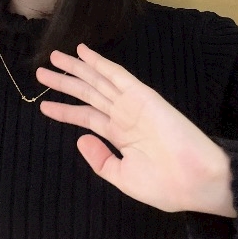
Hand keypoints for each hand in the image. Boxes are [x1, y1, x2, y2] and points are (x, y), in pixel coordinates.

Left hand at [37, 45, 235, 216]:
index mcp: (120, 136)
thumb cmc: (165, 185)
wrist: (195, 181)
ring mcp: (132, 104)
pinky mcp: (142, 96)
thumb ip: (100, 160)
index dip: (64, 110)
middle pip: (87, 94)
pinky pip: (117, 75)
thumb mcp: (123, 178)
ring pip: (98, 81)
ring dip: (76, 68)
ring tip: (54, 58)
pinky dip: (100, 62)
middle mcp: (123, 116)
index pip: (86, 117)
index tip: (44, 106)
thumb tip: (79, 139)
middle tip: (42, 72)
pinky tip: (84, 53)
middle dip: (65, 83)